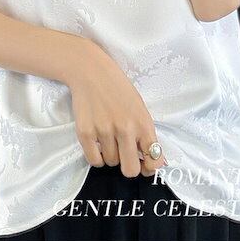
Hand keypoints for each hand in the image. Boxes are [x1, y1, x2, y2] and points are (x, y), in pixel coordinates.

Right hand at [68, 44, 167, 177]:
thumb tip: (153, 161)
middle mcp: (125, 129)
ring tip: (108, 136)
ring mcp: (104, 131)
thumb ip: (145, 133)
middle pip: (130, 170)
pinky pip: (94, 160)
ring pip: (111, 162)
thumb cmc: (118, 88)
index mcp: (142, 122)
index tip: (145, 165)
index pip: (154, 159)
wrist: (90, 71)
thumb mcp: (139, 107)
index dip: (150, 167)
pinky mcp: (85, 132)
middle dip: (129, 166)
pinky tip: (98, 143)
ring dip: (111, 154)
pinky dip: (96, 156)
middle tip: (124, 155)